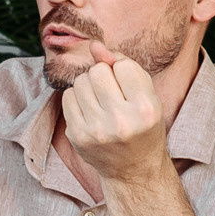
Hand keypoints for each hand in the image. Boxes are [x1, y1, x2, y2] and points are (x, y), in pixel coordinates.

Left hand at [58, 44, 170, 183]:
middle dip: (103, 76)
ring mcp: (96, 131)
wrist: (133, 169)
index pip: (123, 66)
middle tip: (112, 93)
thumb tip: (95, 45)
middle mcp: (121, 121)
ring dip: (89, 85)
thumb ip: (124, 66)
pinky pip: (67, 97)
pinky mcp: (77, 136)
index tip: (128, 87)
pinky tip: (89, 111)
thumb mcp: (146, 96)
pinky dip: (77, 98)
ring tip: (101, 102)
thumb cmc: (142, 126)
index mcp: (146, 109)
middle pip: (98, 71)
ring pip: (80, 81)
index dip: (123, 72)